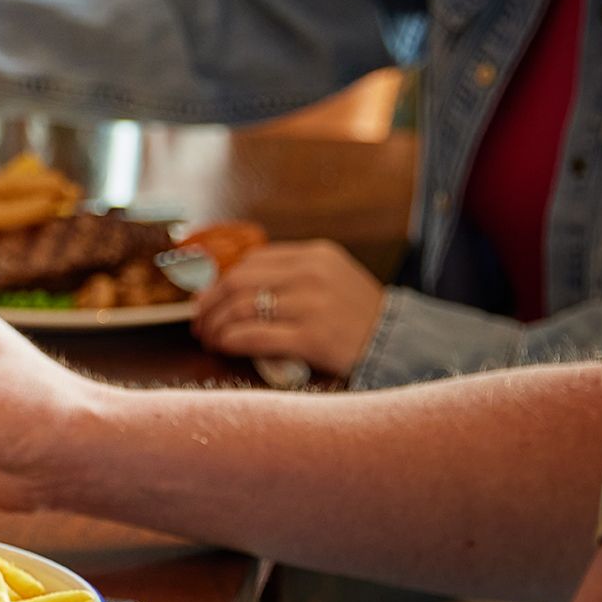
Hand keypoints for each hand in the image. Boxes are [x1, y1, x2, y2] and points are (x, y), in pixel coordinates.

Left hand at [193, 240, 384, 376]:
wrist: (400, 343)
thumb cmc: (358, 316)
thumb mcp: (330, 278)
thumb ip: (290, 275)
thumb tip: (231, 286)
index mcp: (315, 255)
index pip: (250, 261)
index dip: (219, 282)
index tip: (207, 300)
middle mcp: (312, 274)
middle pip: (237, 282)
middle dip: (209, 305)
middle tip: (200, 324)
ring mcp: (313, 305)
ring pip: (240, 308)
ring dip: (216, 326)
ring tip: (210, 339)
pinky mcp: (312, 337)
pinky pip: (254, 336)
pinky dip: (230, 341)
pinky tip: (224, 347)